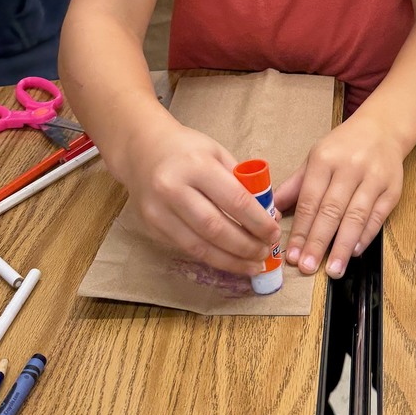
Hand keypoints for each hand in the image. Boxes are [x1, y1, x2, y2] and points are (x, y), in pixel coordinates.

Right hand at [116, 118, 280, 275]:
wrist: (141, 150)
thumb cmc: (187, 149)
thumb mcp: (217, 153)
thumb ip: (240, 182)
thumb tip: (268, 214)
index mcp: (197, 166)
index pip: (234, 200)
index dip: (257, 221)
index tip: (274, 233)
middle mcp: (174, 189)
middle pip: (216, 229)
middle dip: (245, 246)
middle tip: (265, 253)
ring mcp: (159, 211)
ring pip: (199, 246)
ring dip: (230, 261)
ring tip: (253, 265)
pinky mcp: (152, 227)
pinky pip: (186, 248)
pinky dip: (211, 257)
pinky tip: (229, 260)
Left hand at [274, 114, 403, 278]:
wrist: (383, 128)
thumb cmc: (344, 146)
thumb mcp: (316, 156)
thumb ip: (296, 185)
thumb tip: (272, 212)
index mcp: (325, 159)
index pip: (309, 200)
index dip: (300, 230)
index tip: (292, 255)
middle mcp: (349, 167)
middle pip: (331, 210)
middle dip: (318, 242)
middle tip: (307, 268)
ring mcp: (373, 178)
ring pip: (356, 216)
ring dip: (343, 246)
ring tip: (332, 269)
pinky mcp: (392, 188)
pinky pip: (377, 216)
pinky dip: (366, 236)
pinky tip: (354, 252)